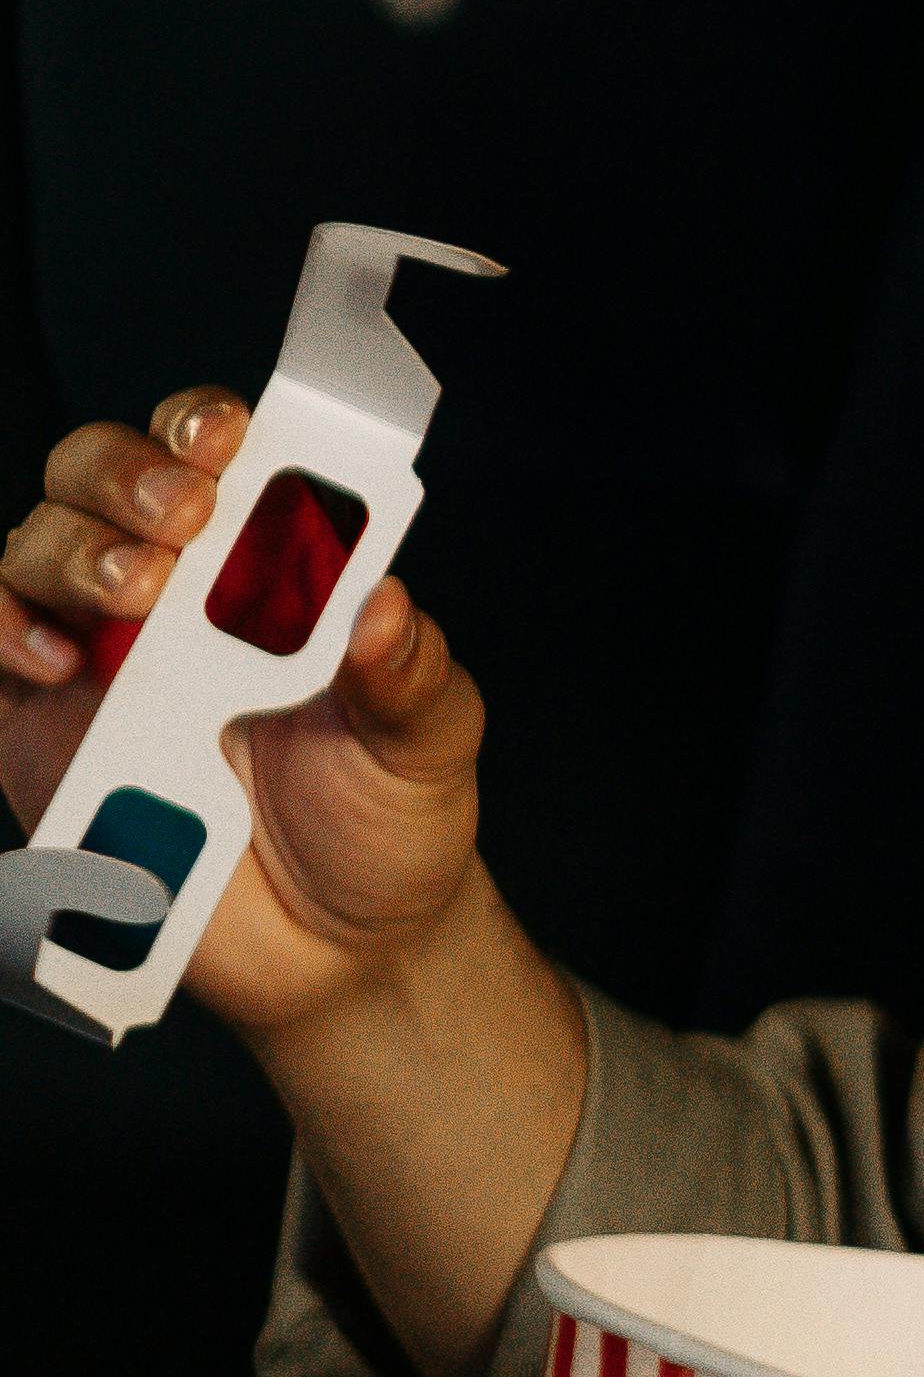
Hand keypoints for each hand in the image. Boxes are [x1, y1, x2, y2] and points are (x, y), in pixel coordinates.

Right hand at [0, 387, 486, 1038]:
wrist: (335, 952)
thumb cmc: (384, 816)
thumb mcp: (427, 739)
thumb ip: (409, 671)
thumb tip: (381, 602)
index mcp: (264, 559)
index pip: (213, 448)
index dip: (206, 424)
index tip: (230, 438)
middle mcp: (168, 587)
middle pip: (100, 474)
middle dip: (131, 474)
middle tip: (185, 517)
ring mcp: (93, 653)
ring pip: (36, 546)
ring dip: (77, 547)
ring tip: (139, 592)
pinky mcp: (38, 730)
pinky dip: (0, 628)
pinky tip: (55, 656)